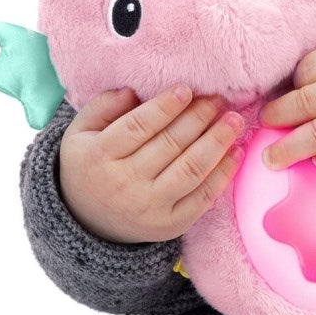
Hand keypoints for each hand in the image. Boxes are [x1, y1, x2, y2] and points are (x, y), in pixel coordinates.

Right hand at [58, 85, 245, 243]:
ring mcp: (149, 208)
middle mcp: (124, 184)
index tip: (187, 90)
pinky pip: (202, 197)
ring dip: (217, 142)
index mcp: (99, 157)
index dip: (165, 107)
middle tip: (218, 100)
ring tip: (234, 121)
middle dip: (198, 119)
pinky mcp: (170, 225)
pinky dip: (223, 174)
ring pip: (191, 170)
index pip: (137, 127)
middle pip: (169, 145)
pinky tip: (235, 152)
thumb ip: (102, 107)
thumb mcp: (80, 133)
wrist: (90, 222)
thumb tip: (132, 92)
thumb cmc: (91, 166)